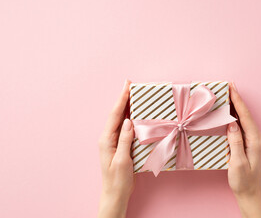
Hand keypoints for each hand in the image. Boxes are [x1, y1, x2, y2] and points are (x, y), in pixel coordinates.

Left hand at [98, 80, 134, 217]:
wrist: (115, 194)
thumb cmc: (118, 179)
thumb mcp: (122, 160)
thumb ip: (124, 140)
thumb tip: (128, 120)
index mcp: (106, 139)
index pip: (115, 115)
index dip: (121, 99)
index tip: (127, 85)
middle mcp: (108, 138)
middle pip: (116, 114)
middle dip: (123, 99)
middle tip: (130, 85)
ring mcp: (113, 141)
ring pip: (120, 120)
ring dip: (127, 107)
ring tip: (133, 96)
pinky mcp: (120, 146)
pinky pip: (125, 128)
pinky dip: (130, 118)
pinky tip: (135, 115)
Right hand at [227, 82, 260, 217]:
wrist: (250, 194)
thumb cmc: (243, 181)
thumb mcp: (237, 162)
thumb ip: (235, 142)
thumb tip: (232, 123)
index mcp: (255, 141)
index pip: (245, 116)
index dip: (238, 101)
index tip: (232, 88)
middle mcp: (258, 139)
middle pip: (247, 115)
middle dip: (237, 100)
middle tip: (229, 87)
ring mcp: (256, 142)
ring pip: (246, 120)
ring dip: (237, 108)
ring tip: (229, 97)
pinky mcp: (252, 145)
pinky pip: (244, 127)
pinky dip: (237, 118)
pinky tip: (231, 114)